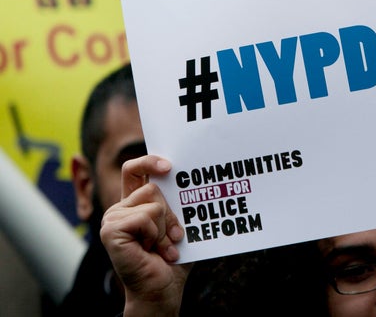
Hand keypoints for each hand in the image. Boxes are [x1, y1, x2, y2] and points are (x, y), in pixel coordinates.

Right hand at [100, 155, 190, 315]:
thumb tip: (191, 176)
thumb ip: (178, 202)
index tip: (169, 166)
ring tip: (162, 247)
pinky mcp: (110, 230)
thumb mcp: (179, 224)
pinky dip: (155, 235)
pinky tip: (151, 251)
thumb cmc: (173, 259)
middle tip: (172, 237)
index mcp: (134, 205)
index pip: (135, 171)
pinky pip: (144, 217)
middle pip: (153, 189)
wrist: (163, 289)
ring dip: (164, 228)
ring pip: (153, 203)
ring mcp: (112, 218)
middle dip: (171, 214)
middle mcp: (121, 209)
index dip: (149, 161)